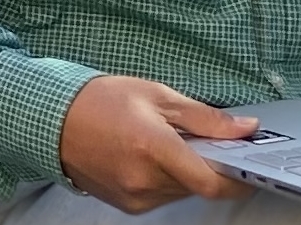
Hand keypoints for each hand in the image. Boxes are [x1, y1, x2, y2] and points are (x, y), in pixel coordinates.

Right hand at [54, 75, 256, 213]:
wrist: (51, 121)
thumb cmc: (99, 101)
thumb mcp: (157, 96)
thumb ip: (205, 118)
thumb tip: (244, 129)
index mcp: (153, 147)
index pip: (211, 181)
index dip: (238, 179)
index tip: (249, 166)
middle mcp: (144, 179)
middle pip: (199, 186)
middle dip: (209, 165)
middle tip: (203, 140)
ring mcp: (134, 196)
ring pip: (183, 192)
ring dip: (188, 173)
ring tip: (168, 144)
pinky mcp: (128, 205)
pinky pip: (163, 197)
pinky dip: (168, 180)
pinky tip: (152, 157)